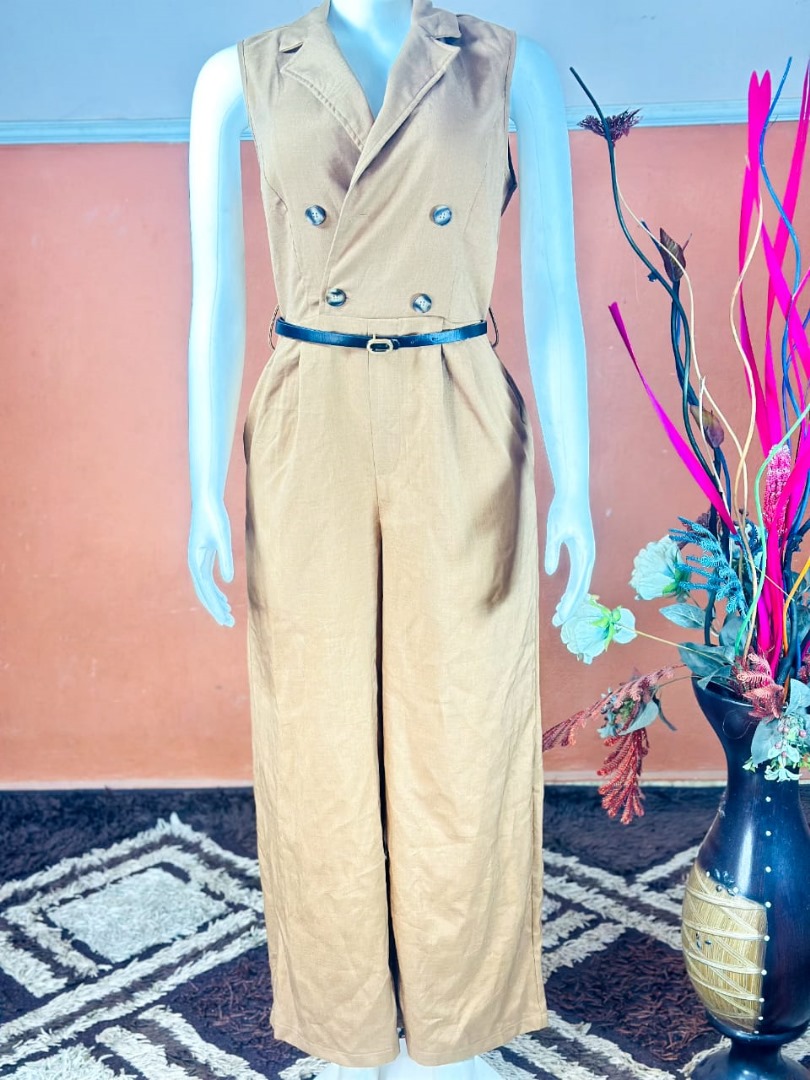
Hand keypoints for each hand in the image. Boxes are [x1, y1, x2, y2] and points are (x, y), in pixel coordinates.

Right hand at [188, 498, 235, 626]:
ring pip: (206, 587)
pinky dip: (216, 590)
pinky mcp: (204, 556)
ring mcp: (198, 560)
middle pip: (204, 593)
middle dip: (216, 609)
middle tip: (229, 624)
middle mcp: (194, 563)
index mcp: (196, 561)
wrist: (207, 501)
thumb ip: (225, 559)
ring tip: (228, 614)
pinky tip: (223, 597)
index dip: (214, 606)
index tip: (224, 619)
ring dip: (216, 601)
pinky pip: (208, 579)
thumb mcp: (223, 538)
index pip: (205, 590)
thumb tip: (227, 582)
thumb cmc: (214, 517)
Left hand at [544, 493, 594, 626]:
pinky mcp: (581, 551)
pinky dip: (572, 588)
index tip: (560, 617)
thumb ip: (553, 551)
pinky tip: (565, 597)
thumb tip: (551, 573)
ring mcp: (586, 554)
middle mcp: (589, 556)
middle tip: (557, 622)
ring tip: (559, 613)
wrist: (573, 492)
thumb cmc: (563, 509)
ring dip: (571, 599)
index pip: (578, 585)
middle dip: (570, 606)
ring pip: (581, 583)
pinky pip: (579, 575)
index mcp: (585, 554)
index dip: (570, 603)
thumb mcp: (554, 530)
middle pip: (581, 588)